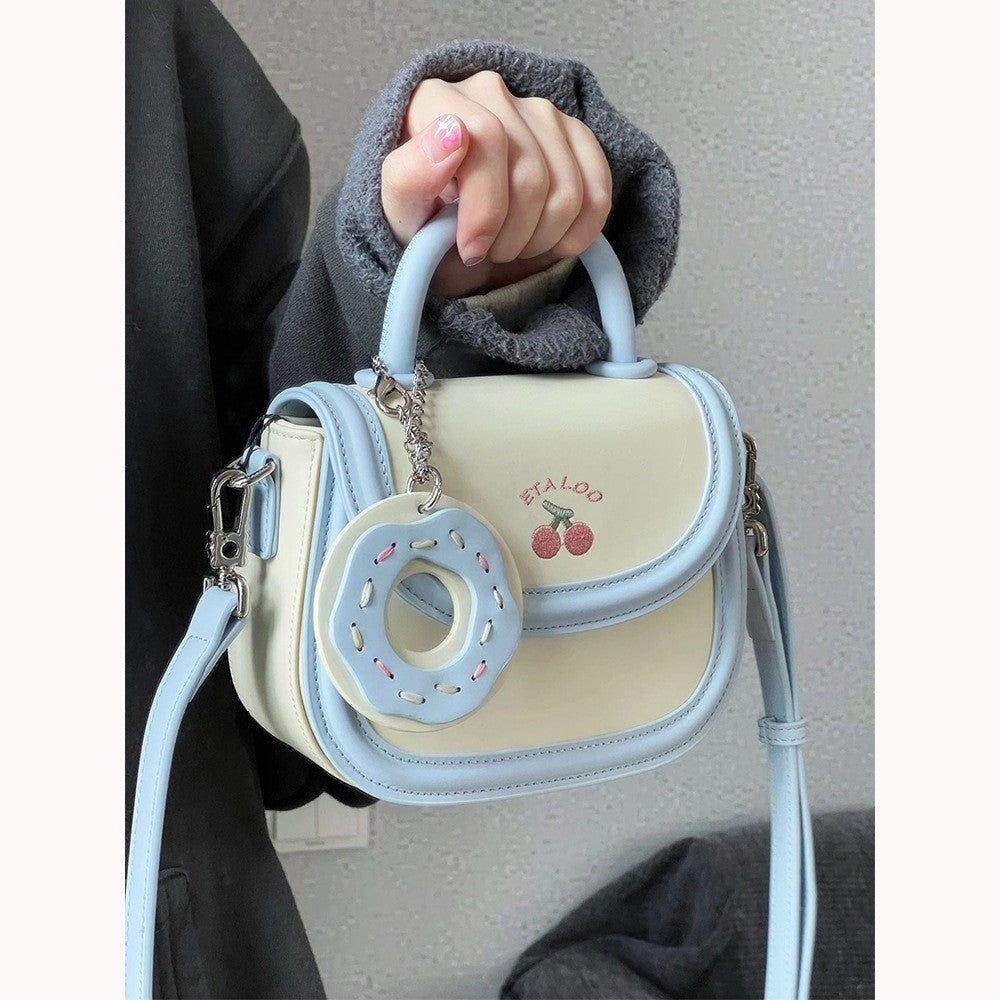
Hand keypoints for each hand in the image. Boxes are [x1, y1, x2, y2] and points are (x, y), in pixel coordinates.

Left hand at [380, 71, 611, 297]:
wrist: (448, 240)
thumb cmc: (420, 226)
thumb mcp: (398, 216)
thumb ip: (409, 176)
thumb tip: (452, 132)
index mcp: (435, 100)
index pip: (486, 139)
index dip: (487, 209)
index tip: (473, 250)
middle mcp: (490, 91)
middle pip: (531, 173)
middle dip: (513, 234)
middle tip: (490, 253)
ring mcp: (538, 110)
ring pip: (568, 188)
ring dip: (543, 238)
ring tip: (513, 246)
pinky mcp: (573, 135)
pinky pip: (598, 190)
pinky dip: (579, 232)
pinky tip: (550, 242)